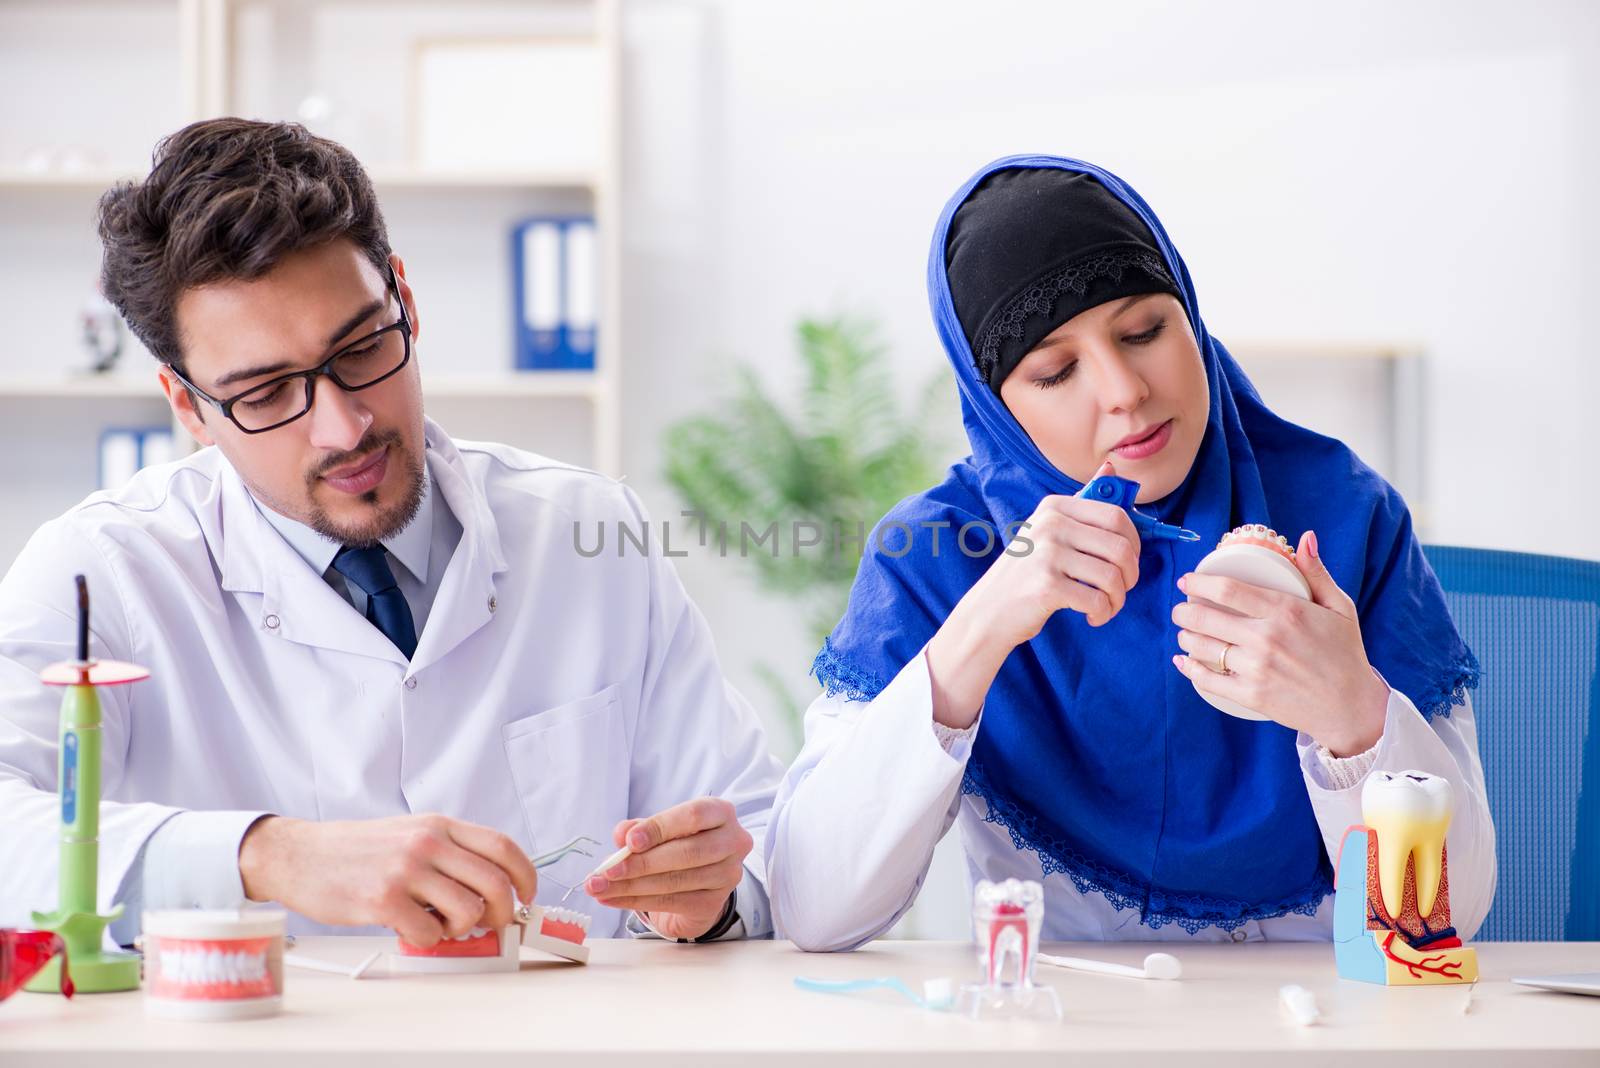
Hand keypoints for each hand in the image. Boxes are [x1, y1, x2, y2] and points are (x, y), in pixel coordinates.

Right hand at [238, 813, 537, 947]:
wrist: (301, 855)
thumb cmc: (357, 849)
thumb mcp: (411, 832)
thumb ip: (450, 851)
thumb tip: (492, 886)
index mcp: (440, 825)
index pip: (503, 847)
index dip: (525, 876)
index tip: (526, 895)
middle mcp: (427, 843)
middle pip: (494, 883)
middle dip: (501, 912)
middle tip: (488, 923)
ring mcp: (406, 871)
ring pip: (468, 911)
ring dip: (462, 928)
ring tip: (441, 924)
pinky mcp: (383, 900)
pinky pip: (430, 934)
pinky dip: (428, 940)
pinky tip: (411, 928)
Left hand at [586, 797, 751, 940]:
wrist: (699, 880)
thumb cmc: (678, 843)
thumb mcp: (660, 828)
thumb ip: (640, 828)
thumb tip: (621, 835)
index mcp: (720, 813)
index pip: (693, 816)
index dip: (660, 828)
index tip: (629, 841)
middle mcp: (732, 842)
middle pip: (686, 853)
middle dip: (641, 863)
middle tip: (607, 870)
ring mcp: (727, 875)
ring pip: (676, 881)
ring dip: (631, 886)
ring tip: (600, 887)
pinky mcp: (713, 903)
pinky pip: (671, 902)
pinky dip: (636, 901)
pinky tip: (613, 898)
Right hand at [927, 459, 1141, 727]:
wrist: (988, 610)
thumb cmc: (1024, 572)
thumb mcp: (1047, 530)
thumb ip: (1081, 504)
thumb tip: (1111, 468)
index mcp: (1054, 506)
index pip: (1116, 516)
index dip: (1134, 542)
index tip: (1128, 560)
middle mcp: (1050, 524)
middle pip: (1120, 547)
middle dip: (1131, 573)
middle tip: (1122, 587)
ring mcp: (1047, 554)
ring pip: (1112, 577)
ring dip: (1117, 598)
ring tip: (1106, 605)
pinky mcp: (1047, 586)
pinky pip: (1098, 600)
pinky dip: (1103, 613)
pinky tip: (1092, 616)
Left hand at [1171, 529, 1389, 755]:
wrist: (1352, 707)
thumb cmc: (1345, 653)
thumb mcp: (1340, 608)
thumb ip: (1317, 573)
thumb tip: (1305, 537)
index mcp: (1286, 611)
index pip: (1228, 590)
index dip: (1199, 583)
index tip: (1186, 581)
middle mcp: (1267, 638)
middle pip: (1206, 618)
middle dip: (1183, 611)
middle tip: (1180, 609)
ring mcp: (1257, 668)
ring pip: (1202, 648)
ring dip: (1184, 637)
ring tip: (1184, 632)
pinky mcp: (1252, 696)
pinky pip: (1208, 680)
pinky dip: (1189, 669)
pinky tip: (1183, 660)